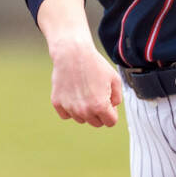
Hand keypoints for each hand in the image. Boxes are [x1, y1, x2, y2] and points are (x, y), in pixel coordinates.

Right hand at [37, 0, 120, 128]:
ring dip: (85, 110)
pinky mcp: (57, 103)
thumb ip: (117, 97)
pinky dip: (70, 108)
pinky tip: (73, 94)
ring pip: (81, 119)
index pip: (110, 122)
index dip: (112, 112)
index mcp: (100, 106)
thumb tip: (112, 107)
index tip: (108, 102)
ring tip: (84, 92)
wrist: (72, 53)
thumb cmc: (94, 64)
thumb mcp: (114, 79)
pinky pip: (67, 115)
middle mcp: (84, 111)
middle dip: (99, 113)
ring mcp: (69, 108)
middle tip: (96, 95)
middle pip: (96, 123)